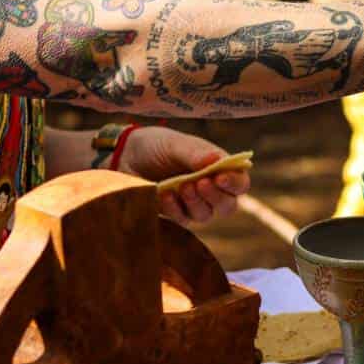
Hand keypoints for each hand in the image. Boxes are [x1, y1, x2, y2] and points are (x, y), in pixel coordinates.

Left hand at [115, 126, 250, 224]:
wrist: (123, 156)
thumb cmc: (156, 146)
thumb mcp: (175, 144)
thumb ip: (196, 153)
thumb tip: (218, 160)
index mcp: (219, 169)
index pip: (239, 183)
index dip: (235, 183)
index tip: (220, 177)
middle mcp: (210, 189)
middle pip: (228, 205)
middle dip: (216, 197)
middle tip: (201, 183)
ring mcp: (192, 204)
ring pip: (206, 214)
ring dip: (195, 202)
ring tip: (181, 186)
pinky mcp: (174, 215)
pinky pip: (182, 219)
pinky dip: (175, 208)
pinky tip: (165, 194)